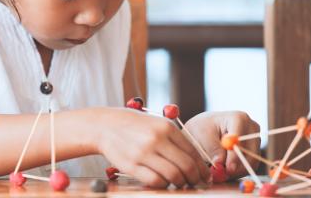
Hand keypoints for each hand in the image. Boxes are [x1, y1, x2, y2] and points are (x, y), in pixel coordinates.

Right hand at [96, 108, 210, 188]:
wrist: (105, 126)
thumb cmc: (134, 126)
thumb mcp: (157, 124)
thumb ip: (175, 139)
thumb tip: (197, 160)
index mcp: (166, 127)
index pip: (193, 152)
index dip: (202, 167)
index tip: (205, 175)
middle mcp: (156, 139)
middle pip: (186, 166)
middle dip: (195, 178)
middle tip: (195, 183)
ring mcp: (143, 153)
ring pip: (173, 176)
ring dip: (180, 183)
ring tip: (179, 183)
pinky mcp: (131, 165)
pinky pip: (155, 181)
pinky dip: (164, 185)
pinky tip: (164, 182)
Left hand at [185, 111, 260, 178]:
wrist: (204, 130)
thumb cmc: (202, 129)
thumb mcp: (202, 136)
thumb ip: (213, 149)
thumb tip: (220, 164)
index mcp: (239, 118)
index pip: (241, 139)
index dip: (235, 155)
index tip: (228, 168)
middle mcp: (252, 129)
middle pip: (251, 152)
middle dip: (236, 166)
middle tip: (223, 175)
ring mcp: (255, 141)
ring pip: (251, 162)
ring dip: (236, 171)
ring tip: (219, 172)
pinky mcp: (254, 152)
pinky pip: (250, 167)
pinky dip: (237, 172)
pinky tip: (224, 170)